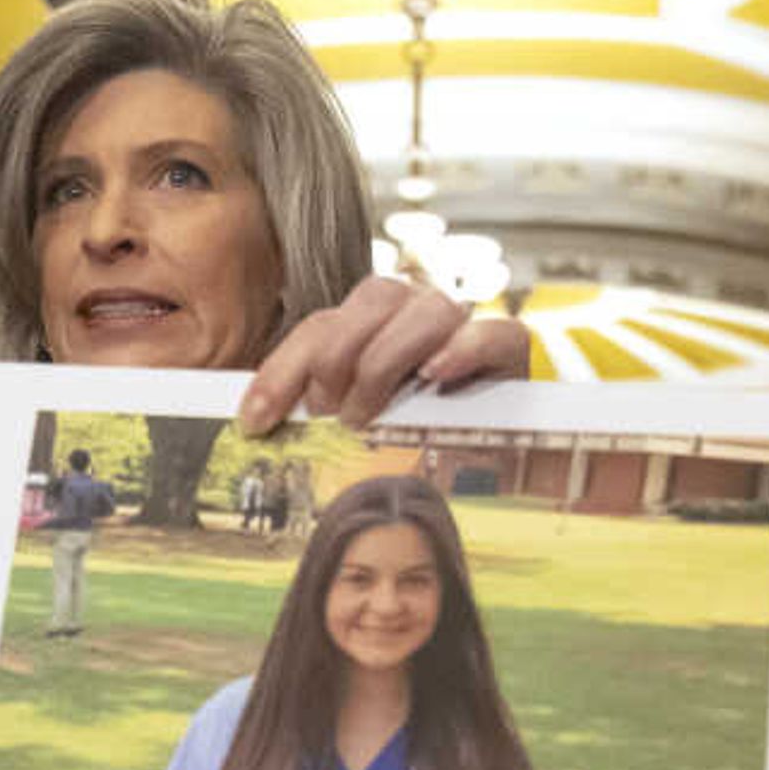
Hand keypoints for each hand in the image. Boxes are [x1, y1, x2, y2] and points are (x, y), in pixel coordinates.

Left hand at [238, 275, 528, 433]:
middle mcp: (419, 314)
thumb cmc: (421, 449)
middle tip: (327, 415)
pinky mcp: (513, 352)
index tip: (255, 422)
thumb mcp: (360, 430)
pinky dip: (462, 348)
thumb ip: (321, 416)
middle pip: (372, 299)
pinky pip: (494, 332)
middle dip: (335, 357)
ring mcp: (467, 328)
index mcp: (376, 326)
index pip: (323, 325)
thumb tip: (257, 428)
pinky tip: (436, 375)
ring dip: (385, 359)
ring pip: (425, 307)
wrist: (504, 470)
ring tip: (364, 415)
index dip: (282, 370)